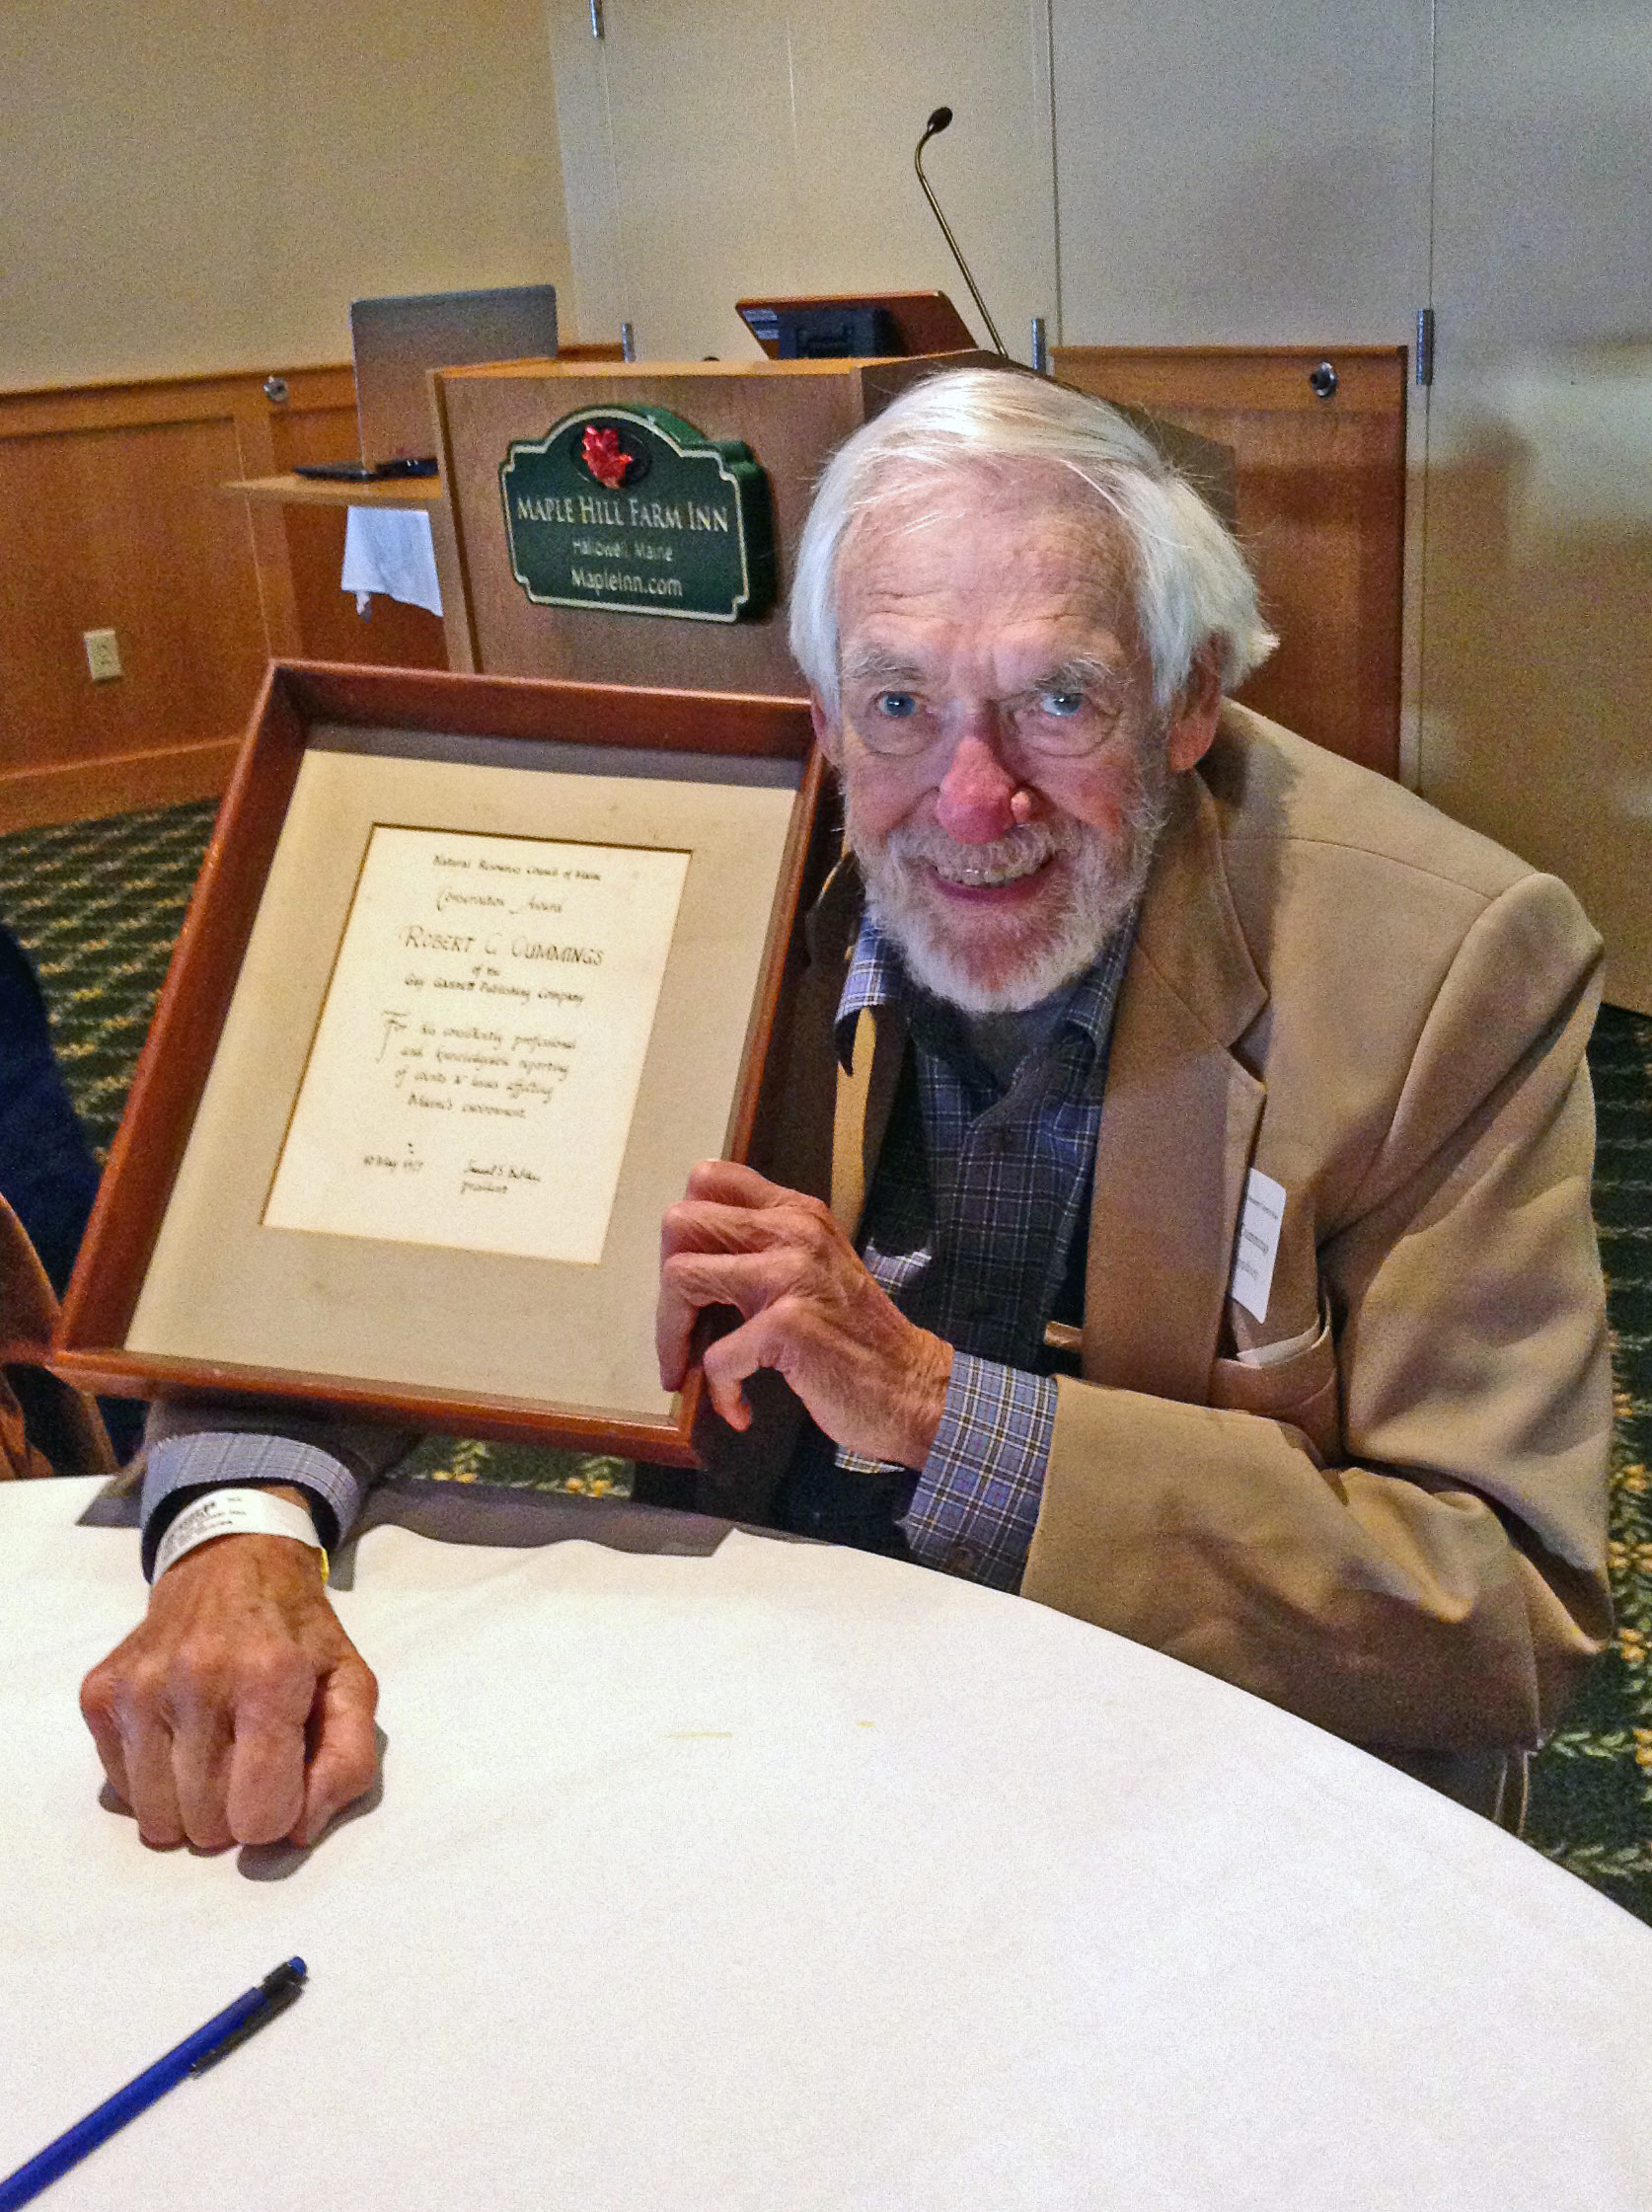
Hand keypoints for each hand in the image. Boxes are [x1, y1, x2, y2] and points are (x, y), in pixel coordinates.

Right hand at [80, 1518, 377, 1850]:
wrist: (230, 1565)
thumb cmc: (297, 1635)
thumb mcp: (351, 1684)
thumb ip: (348, 1760)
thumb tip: (298, 1832)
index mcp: (270, 1677)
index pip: (260, 1813)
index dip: (279, 1815)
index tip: (285, 1783)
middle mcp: (197, 1678)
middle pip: (207, 1824)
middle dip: (234, 1812)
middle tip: (248, 1765)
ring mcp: (139, 1686)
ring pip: (157, 1818)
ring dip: (190, 1806)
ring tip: (213, 1754)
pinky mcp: (100, 1693)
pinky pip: (121, 1791)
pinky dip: (152, 1782)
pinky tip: (178, 1736)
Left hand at [658, 1159, 952, 1465]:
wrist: (914, 1388)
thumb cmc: (858, 1340)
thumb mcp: (818, 1268)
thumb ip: (769, 1247)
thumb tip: (692, 1253)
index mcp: (797, 1213)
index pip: (710, 1178)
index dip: (682, 1232)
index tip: (688, 1282)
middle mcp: (793, 1232)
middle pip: (680, 1222)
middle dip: (665, 1288)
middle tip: (679, 1333)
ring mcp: (790, 1274)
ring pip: (680, 1277)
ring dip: (672, 1337)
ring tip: (689, 1372)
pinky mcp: (788, 1325)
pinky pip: (714, 1356)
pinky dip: (721, 1392)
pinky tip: (741, 1409)